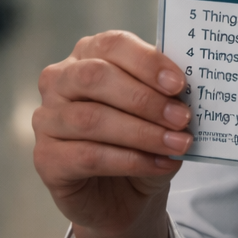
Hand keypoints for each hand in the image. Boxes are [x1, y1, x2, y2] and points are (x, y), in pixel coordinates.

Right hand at [34, 30, 191, 235]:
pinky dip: (132, 160)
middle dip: (145, 99)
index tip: (179, 83)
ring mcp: (47, 119)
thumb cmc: (143, 136)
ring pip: (93, 120)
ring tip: (178, 144)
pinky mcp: (46, 159)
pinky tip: (161, 164)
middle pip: (96, 78)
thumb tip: (192, 84)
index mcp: (88, 54)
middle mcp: (60, 81)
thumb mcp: (159, 107)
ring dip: (143, 133)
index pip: (113, 45)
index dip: (147, 62)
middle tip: (181, 118)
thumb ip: (166, 90)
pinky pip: (89, 156)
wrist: (125, 192)